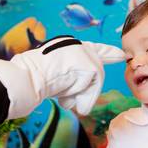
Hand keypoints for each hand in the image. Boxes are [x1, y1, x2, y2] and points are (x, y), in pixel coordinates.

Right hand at [0, 36, 124, 118]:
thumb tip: (79, 98)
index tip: (121, 54)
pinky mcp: (88, 63)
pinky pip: (93, 88)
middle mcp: (76, 45)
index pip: (92, 49)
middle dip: (90, 91)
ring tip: (64, 100)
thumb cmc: (32, 79)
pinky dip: (83, 99)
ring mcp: (82, 52)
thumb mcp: (54, 75)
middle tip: (77, 102)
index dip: (107, 51)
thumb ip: (69, 78)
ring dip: (80, 96)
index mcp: (66, 46)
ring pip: (94, 81)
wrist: (26, 78)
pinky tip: (67, 100)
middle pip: (96, 71)